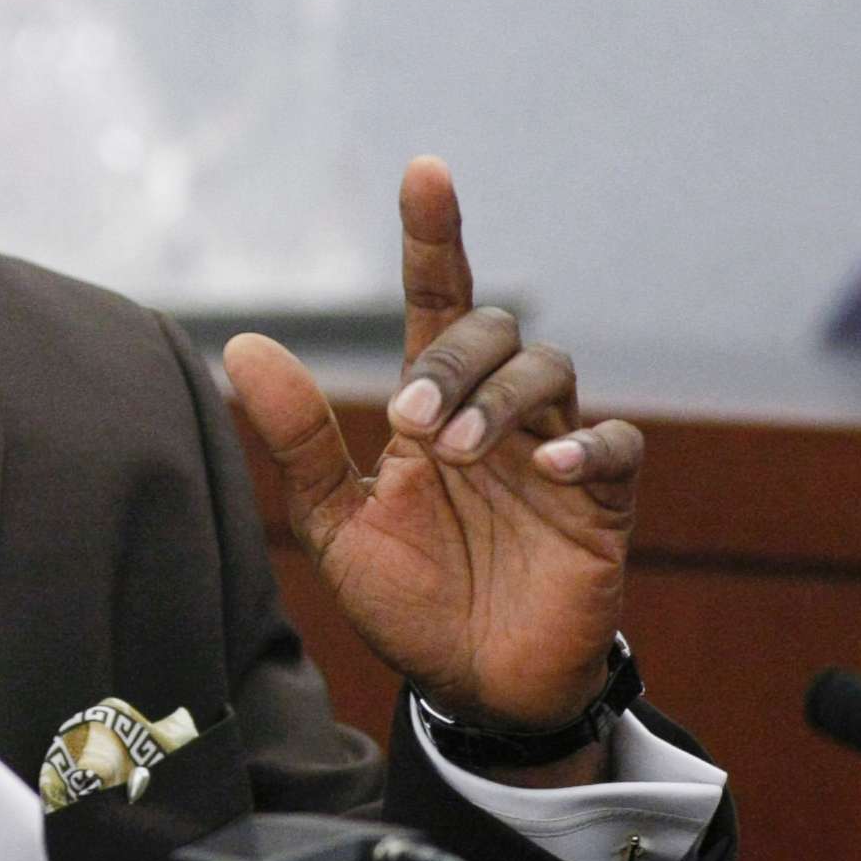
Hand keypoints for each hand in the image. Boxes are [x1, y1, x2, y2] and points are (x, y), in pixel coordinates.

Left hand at [222, 157, 641, 738]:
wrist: (471, 688)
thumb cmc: (409, 598)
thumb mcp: (336, 521)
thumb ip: (299, 438)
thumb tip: (242, 345)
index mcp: (432, 407)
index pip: (437, 301)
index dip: (434, 237)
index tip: (425, 171)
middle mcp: (495, 415)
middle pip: (494, 332)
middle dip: (452, 362)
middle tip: (414, 428)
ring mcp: (554, 453)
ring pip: (551, 371)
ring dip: (500, 399)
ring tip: (459, 453)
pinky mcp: (601, 505)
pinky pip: (618, 447)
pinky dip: (589, 444)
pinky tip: (552, 465)